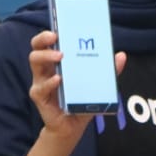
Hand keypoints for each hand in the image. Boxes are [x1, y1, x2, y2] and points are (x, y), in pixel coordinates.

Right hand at [27, 30, 127, 146]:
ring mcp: (41, 82)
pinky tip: (59, 80)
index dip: (48, 34)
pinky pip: (40, 88)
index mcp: (56, 62)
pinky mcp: (40, 97)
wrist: (72, 126)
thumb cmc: (81, 99)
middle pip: (36, 48)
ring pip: (35, 62)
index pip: (46, 42)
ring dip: (46, 56)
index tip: (57, 28)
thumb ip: (108, 70)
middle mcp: (46, 69)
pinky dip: (49, 82)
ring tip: (60, 56)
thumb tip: (121, 56)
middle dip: (43, 40)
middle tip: (55, 37)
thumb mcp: (97, 83)